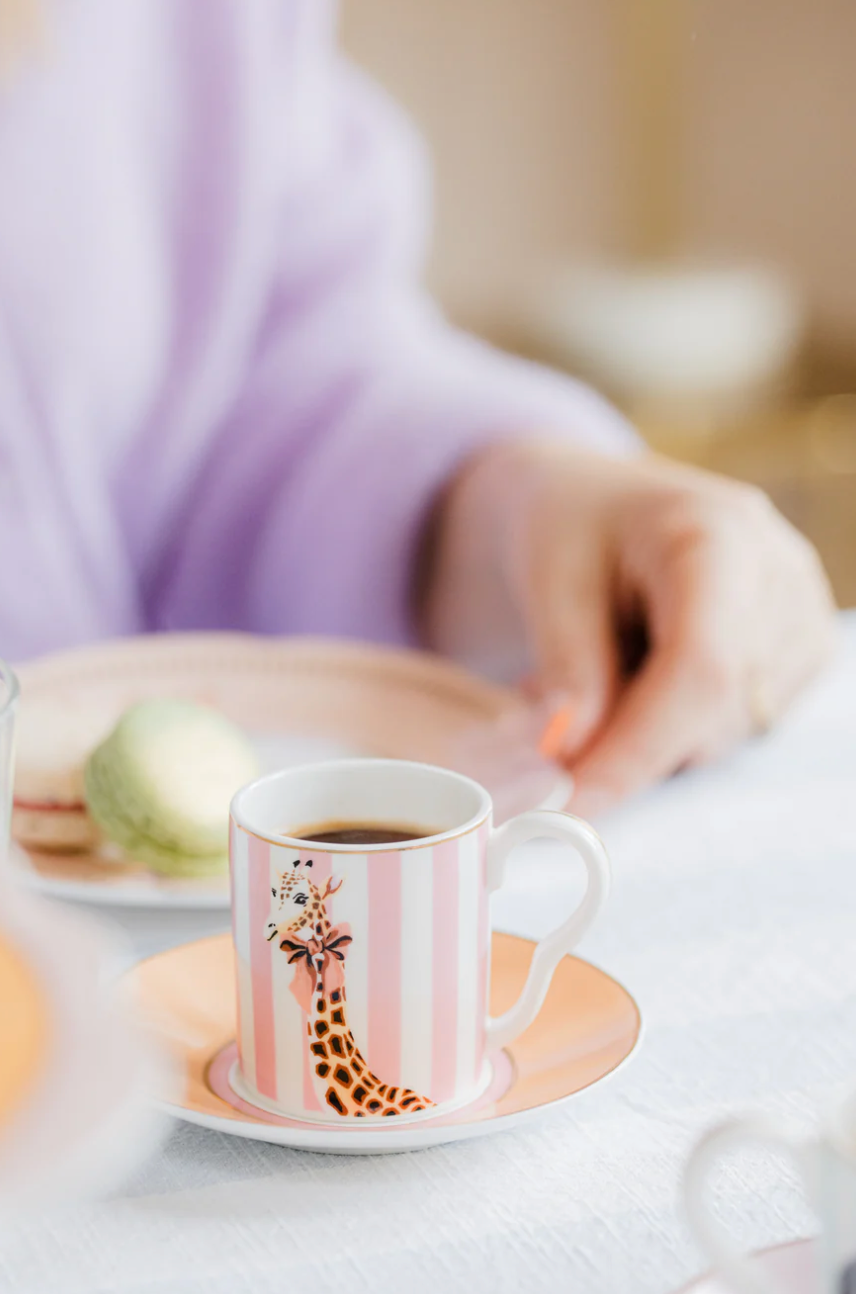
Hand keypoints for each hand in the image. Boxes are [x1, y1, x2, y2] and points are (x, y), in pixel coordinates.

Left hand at [423, 441, 836, 815]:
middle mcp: (782, 574)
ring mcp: (803, 617)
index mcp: (717, 532)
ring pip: (727, 736)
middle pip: (718, 712)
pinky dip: (677, 726)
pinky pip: (738, 731)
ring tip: (598, 671)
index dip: (637, 748)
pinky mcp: (802, 655)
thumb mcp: (547, 581)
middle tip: (551, 725)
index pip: (700, 667)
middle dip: (629, 746)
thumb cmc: (571, 528)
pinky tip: (642, 674)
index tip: (571, 801)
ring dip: (649, 733)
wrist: (602, 506)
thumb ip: (568, 668)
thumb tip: (573, 759)